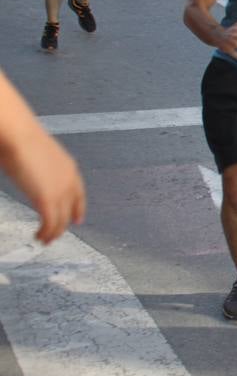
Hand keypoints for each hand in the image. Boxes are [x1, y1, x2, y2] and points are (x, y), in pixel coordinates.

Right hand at [5, 129, 85, 244]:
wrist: (18, 135)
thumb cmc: (20, 139)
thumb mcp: (36, 156)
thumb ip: (39, 170)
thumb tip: (29, 174)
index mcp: (69, 168)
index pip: (79, 194)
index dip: (78, 208)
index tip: (77, 219)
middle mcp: (69, 181)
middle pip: (70, 210)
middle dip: (62, 225)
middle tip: (53, 236)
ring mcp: (60, 191)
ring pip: (61, 220)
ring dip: (52, 233)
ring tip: (43, 240)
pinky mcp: (47, 199)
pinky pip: (50, 223)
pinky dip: (45, 233)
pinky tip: (38, 236)